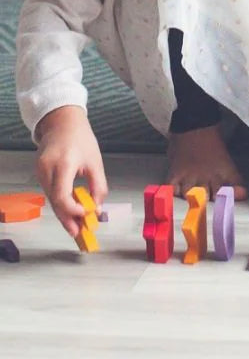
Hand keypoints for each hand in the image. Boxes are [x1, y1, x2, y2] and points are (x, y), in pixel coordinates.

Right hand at [34, 105, 108, 237]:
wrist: (62, 123)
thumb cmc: (81, 139)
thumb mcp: (95, 161)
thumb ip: (98, 185)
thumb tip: (98, 208)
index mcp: (63, 164)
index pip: (61, 195)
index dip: (72, 210)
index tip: (86, 216)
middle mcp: (47, 169)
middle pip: (55, 202)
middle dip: (67, 220)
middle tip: (80, 235)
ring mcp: (40, 172)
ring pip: (51, 200)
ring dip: (64, 214)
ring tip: (78, 227)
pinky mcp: (39, 174)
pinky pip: (50, 193)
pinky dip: (60, 204)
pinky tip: (71, 212)